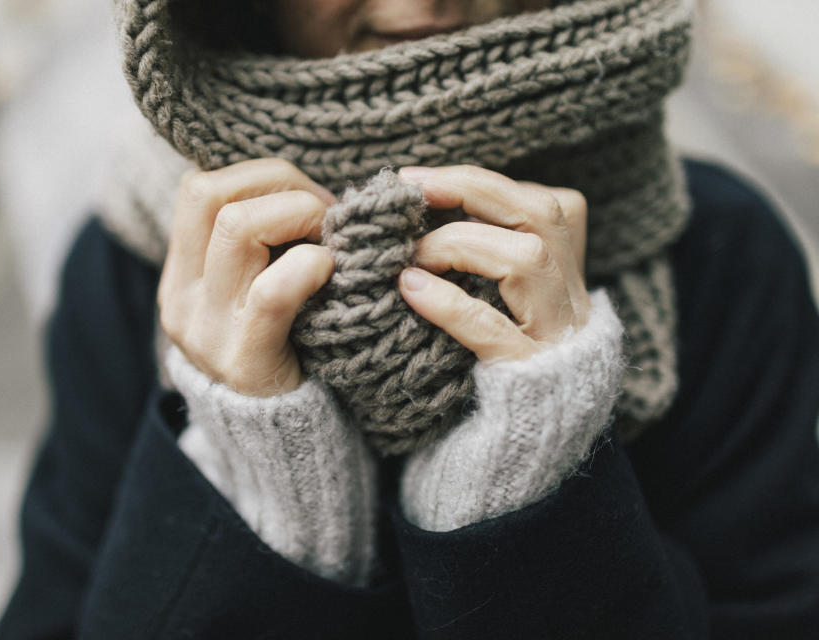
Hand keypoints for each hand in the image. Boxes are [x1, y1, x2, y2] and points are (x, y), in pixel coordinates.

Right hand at [158, 158, 336, 396]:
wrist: (277, 441)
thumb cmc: (283, 349)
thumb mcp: (251, 293)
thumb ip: (261, 246)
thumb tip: (308, 186)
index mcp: (181, 274)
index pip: (197, 187)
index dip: (258, 176)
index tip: (306, 197)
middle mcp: (182, 297)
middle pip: (211, 194)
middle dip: (281, 184)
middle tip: (325, 212)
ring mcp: (207, 329)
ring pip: (237, 227)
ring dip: (299, 215)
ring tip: (329, 242)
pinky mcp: (244, 359)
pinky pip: (273, 290)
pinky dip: (310, 265)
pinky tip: (330, 272)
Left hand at [397, 165, 590, 362]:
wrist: (525, 455)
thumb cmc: (496, 370)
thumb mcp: (502, 309)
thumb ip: (482, 262)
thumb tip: (422, 211)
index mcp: (568, 276)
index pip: (545, 202)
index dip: (481, 182)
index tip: (419, 179)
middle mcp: (573, 300)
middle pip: (542, 214)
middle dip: (472, 190)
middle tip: (411, 189)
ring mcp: (558, 338)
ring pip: (528, 260)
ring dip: (459, 244)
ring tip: (409, 257)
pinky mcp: (530, 378)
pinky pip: (492, 330)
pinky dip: (448, 304)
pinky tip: (410, 290)